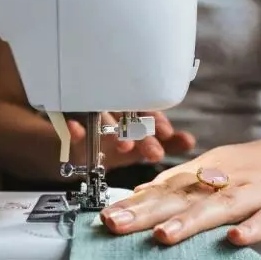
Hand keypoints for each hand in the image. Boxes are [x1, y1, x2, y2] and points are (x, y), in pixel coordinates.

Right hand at [66, 112, 194, 170]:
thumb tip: (190, 142)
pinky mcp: (69, 120)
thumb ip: (166, 145)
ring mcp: (90, 112)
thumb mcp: (141, 147)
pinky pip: (70, 119)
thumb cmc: (114, 144)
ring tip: (124, 145)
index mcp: (131, 110)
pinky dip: (74, 125)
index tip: (166, 133)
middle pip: (126, 113)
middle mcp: (113, 107)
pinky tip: (77, 131)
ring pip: (102, 114)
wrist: (81, 152)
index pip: (147, 110)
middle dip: (140, 131)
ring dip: (112, 127)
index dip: (157, 121)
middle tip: (151, 150)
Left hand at [100, 132, 260, 245]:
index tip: (105, 217)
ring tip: (163, 235)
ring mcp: (259, 191)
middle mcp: (229, 178)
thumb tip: (139, 194)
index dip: (135, 203)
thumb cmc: (257, 165)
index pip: (166, 188)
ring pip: (223, 205)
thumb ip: (181, 182)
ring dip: (192, 220)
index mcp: (208, 170)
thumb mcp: (217, 166)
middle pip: (185, 196)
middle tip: (115, 224)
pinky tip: (235, 239)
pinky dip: (254, 228)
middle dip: (148, 211)